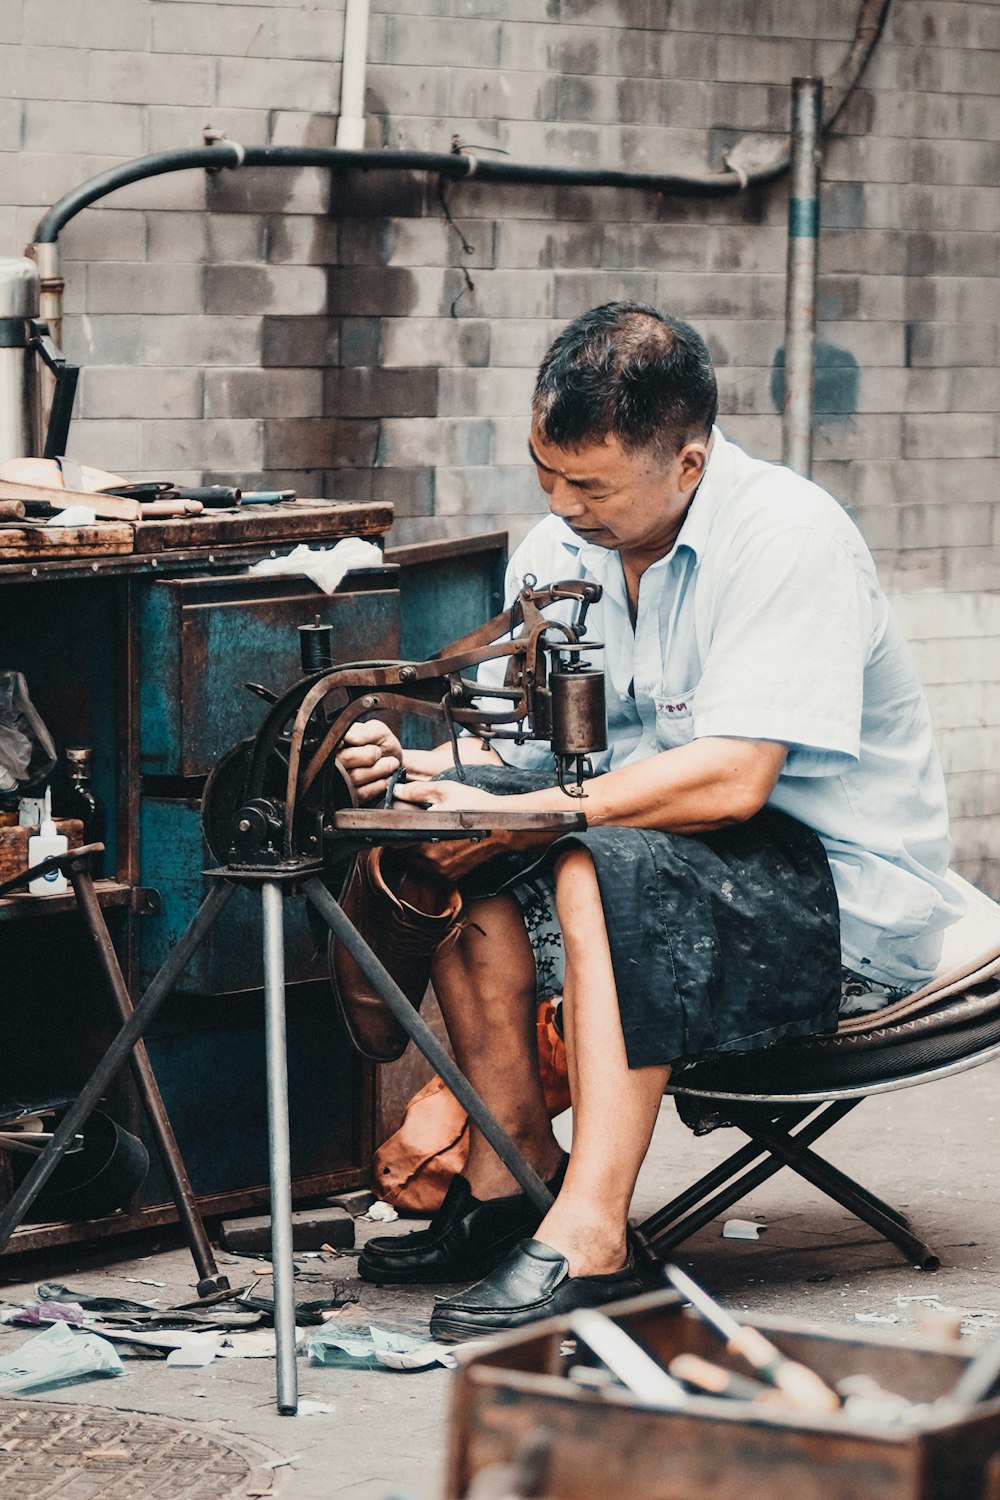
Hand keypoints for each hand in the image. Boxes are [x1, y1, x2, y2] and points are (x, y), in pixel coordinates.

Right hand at [338, 720, 402, 803]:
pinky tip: (387, 777)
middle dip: (370, 755)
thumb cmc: (382, 745)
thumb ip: (364, 732)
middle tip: (380, 752)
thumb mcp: (378, 731)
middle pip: (345, 758)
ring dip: (379, 769)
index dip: (348, 744)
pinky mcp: (350, 796)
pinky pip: (361, 793)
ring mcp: (340, 780)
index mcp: (337, 742)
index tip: (368, 746)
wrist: (394, 763)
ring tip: (390, 763)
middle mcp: (334, 762)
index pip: (334, 742)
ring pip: (354, 777)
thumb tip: (349, 737)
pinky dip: (379, 784)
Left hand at [392, 777, 511, 879]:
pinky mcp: (453, 876)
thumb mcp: (447, 792)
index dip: (398, 834)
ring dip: (422, 853)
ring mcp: (443, 870)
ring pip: (420, 864)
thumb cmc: (478, 808)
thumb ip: (418, 791)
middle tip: (424, 829)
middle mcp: (432, 859)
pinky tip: (447, 847)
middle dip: (411, 843)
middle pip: (407, 855)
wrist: (504, 828)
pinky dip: (436, 861)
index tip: (404, 827)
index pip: (397, 843)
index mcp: (425, 839)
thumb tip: (398, 790)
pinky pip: (435, 871)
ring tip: (437, 837)